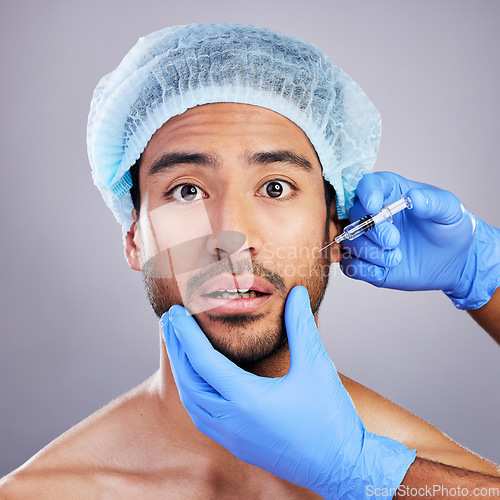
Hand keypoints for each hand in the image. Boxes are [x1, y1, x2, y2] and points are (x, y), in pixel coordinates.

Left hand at [162, 286, 414, 498]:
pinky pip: (202, 416)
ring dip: (182, 371)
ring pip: (192, 401)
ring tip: (179, 346)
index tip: (175, 311)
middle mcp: (232, 421)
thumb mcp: (317, 366)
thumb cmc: (330, 420)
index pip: (203, 361)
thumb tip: (296, 293)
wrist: (342, 468)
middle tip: (170, 321)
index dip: (186, 334)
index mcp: (247, 400)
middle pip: (189, 380)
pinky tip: (198, 381)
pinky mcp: (238, 445)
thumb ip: (302, 326)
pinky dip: (193, 393)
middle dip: (176, 348)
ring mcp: (232, 437)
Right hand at [341, 172, 499, 308]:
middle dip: (372, 230)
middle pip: (355, 215)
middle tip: (394, 241)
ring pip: (351, 241)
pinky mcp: (366, 262)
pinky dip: (363, 270)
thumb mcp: (451, 211)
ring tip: (396, 259)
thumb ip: (435, 203)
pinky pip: (350, 265)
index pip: (368, 184)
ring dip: (370, 253)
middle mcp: (373, 213)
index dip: (367, 193)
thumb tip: (414, 198)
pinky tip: (383, 271)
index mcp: (391, 192)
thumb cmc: (451, 229)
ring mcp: (368, 239)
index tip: (375, 206)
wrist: (454, 261)